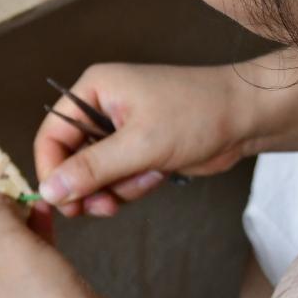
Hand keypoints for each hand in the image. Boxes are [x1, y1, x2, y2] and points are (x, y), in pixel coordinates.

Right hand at [36, 63, 256, 216]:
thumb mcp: (139, 144)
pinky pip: (118, 179)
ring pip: (95, 175)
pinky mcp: (138, 149)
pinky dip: (134, 186)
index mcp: (93, 90)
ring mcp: (119, 130)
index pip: (51, 135)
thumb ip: (91, 169)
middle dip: (90, 186)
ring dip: (117, 188)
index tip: (62, 203)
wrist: (247, 117)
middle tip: (104, 208)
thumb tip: (49, 191)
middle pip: (71, 159)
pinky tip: (158, 176)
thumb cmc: (196, 114)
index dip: (51, 171)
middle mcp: (100, 107)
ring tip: (147, 180)